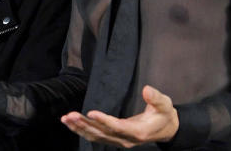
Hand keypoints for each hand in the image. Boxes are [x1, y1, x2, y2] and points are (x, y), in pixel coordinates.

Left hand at [61, 85, 178, 146]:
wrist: (165, 129)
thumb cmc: (164, 115)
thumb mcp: (165, 105)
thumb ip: (156, 98)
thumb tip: (147, 89)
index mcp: (139, 132)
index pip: (119, 127)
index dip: (104, 121)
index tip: (91, 112)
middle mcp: (126, 140)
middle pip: (102, 134)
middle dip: (85, 125)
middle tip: (71, 115)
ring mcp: (119, 141)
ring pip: (96, 137)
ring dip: (80, 128)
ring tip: (65, 119)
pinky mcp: (114, 139)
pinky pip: (95, 136)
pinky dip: (82, 130)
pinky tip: (70, 123)